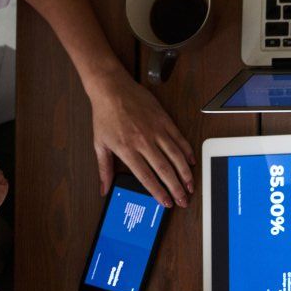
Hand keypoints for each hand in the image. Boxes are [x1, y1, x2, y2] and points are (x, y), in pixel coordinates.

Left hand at [89, 69, 194, 208]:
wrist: (111, 88)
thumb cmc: (105, 114)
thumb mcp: (99, 144)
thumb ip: (104, 169)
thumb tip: (104, 188)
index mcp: (127, 149)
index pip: (146, 177)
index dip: (158, 192)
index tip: (166, 203)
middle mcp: (143, 141)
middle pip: (164, 170)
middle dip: (176, 188)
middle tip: (184, 199)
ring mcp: (155, 130)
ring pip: (175, 156)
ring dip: (185, 173)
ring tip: (190, 185)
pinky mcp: (163, 120)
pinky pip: (179, 138)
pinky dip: (187, 151)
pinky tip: (191, 161)